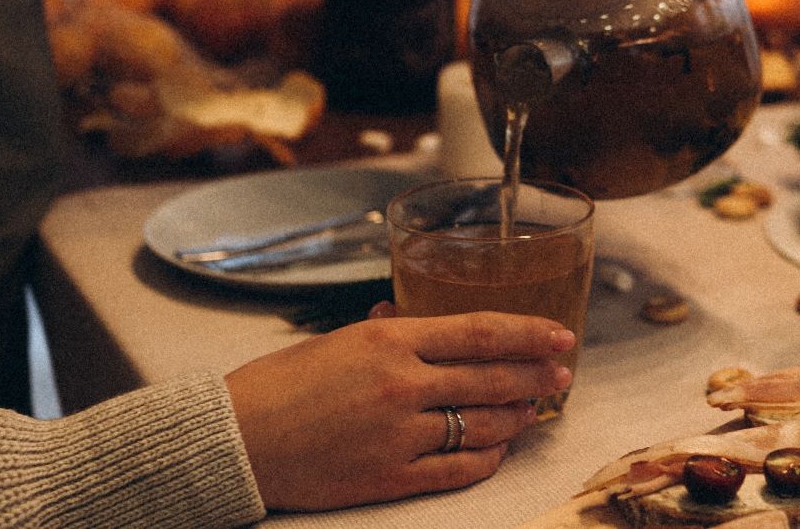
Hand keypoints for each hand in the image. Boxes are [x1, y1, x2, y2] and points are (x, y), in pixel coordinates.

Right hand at [225, 311, 575, 510]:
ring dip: (516, 416)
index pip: (480, 332)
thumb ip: (388, 333)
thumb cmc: (279, 385)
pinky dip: (487, 458)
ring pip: (483, 424)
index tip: (560, 336)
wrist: (236, 440)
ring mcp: (399, 434)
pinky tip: (498, 448)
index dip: (529, 334)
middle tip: (562, 375)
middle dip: (536, 376)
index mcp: (389, 341)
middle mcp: (401, 385)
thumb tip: (417, 322)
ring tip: (531, 409)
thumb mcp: (338, 341)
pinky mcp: (391, 477)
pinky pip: (459, 470)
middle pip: (492, 377)